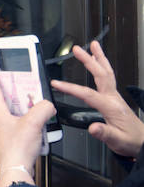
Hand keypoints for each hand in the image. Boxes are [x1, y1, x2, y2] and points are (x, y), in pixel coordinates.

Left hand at [0, 65, 54, 186]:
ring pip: (8, 110)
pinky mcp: (6, 138)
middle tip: (22, 83)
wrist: (15, 171)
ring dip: (20, 105)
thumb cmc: (16, 151)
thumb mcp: (34, 123)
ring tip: (33, 104)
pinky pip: (14, 123)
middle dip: (12, 89)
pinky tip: (35, 124)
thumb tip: (47, 105)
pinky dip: (23, 119)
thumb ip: (43, 109)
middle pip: (1, 97)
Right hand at [51, 41, 143, 157]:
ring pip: (107, 73)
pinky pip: (108, 77)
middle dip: (89, 60)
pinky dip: (102, 66)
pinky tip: (98, 63)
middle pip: (101, 74)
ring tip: (93, 45)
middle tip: (78, 49)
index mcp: (111, 107)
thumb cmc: (131, 141)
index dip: (70, 87)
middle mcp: (113, 98)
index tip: (56, 83)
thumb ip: (105, 133)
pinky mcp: (114, 98)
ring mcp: (115, 96)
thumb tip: (93, 128)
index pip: (88, 94)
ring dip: (99, 58)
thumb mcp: (117, 141)